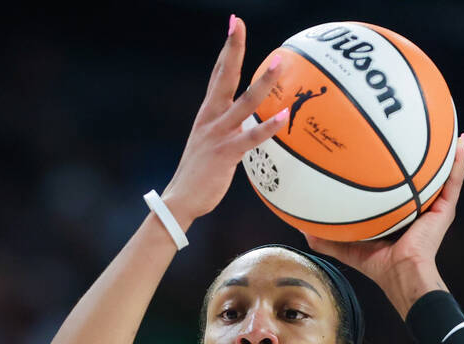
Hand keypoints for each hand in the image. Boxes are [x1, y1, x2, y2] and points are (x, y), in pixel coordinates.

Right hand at [161, 16, 289, 225]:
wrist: (179, 200)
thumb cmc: (197, 177)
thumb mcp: (210, 146)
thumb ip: (227, 131)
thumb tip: (246, 125)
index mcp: (206, 116)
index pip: (217, 75)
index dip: (227, 50)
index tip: (234, 25)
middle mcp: (210, 120)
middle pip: (223, 77)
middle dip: (233, 49)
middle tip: (239, 24)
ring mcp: (217, 135)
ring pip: (243, 103)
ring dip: (262, 83)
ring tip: (279, 63)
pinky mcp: (225, 154)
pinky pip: (250, 138)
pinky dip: (268, 127)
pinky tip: (284, 116)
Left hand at [304, 135, 463, 292]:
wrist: (400, 273)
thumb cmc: (376, 264)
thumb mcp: (344, 246)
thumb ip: (322, 236)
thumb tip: (299, 224)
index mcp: (397, 211)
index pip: (393, 184)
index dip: (387, 166)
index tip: (378, 144)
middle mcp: (416, 205)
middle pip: (417, 173)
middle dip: (416, 151)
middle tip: (410, 125)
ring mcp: (433, 206)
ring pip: (440, 172)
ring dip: (443, 149)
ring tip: (445, 124)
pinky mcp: (445, 209)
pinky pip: (454, 180)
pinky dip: (459, 161)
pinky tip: (461, 142)